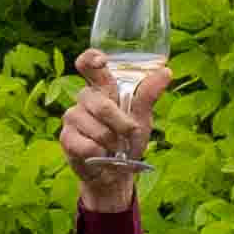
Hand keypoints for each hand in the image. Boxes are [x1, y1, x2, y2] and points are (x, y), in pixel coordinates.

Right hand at [61, 54, 160, 202]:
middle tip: (129, 134)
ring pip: (98, 129)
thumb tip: (166, 72)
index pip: (88, 63)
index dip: (92, 59)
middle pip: (102, 105)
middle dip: (122, 125)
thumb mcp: (142, 118)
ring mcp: (72, 116)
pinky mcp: (66, 137)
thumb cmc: (127, 141)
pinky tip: (101, 155)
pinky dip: (101, 154)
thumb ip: (148, 95)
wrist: (116, 174)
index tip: (102, 61)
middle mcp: (84, 98)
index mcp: (101, 87)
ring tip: (114, 148)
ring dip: (113, 143)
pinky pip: (88, 145)